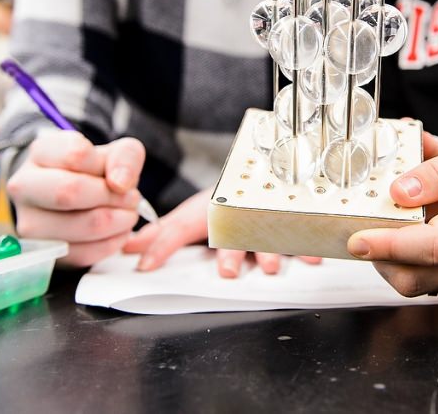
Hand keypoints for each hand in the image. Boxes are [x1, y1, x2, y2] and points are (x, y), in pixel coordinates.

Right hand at [6, 130, 146, 266]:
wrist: (74, 199)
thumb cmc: (93, 172)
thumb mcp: (114, 153)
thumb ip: (125, 157)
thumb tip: (120, 183)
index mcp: (41, 152)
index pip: (76, 155)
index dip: (109, 168)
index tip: (120, 177)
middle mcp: (25, 187)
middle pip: (70, 192)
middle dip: (112, 197)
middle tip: (131, 198)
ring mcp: (29, 223)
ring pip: (83, 226)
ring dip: (119, 221)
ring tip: (126, 214)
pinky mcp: (43, 252)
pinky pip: (86, 253)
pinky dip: (113, 242)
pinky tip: (116, 231)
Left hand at [123, 190, 321, 277]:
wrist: (264, 166)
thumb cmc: (226, 200)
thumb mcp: (192, 214)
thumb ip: (163, 234)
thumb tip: (128, 247)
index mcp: (208, 211)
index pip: (180, 227)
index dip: (162, 245)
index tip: (145, 266)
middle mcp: (236, 215)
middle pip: (232, 232)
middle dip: (230, 252)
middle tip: (227, 270)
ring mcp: (263, 221)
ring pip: (267, 235)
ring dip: (269, 251)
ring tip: (270, 267)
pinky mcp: (287, 226)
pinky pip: (299, 236)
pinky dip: (307, 248)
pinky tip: (310, 260)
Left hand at [346, 128, 437, 295]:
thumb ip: (436, 171)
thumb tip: (399, 192)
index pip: (433, 247)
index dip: (391, 247)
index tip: (359, 240)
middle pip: (421, 278)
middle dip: (382, 261)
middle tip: (358, 234)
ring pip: (422, 284)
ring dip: (392, 264)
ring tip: (382, 229)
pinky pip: (432, 278)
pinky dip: (408, 262)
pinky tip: (404, 234)